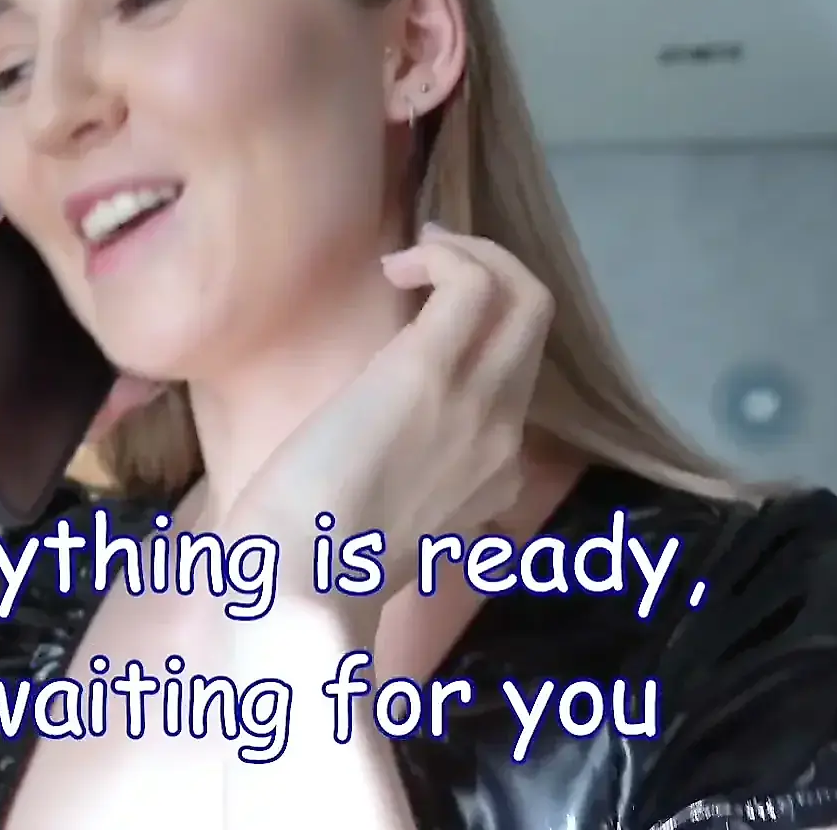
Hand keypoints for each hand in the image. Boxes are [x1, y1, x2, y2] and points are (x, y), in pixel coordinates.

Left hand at [225, 224, 553, 603]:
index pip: (518, 387)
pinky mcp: (429, 371)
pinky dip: (446, 257)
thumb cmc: (317, 565)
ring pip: (524, 297)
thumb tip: (397, 468)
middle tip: (431, 263)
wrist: (298, 581)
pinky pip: (473, 285)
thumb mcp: (392, 539)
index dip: (480, 340)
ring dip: (473, 256)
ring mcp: (476, 403)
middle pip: (538, 328)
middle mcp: (505, 439)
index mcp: (496, 482)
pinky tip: (396, 268)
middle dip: (495, 274)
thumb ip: (417, 503)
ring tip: (416, 256)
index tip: (426, 322)